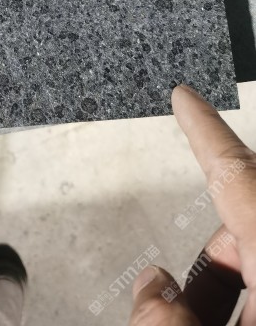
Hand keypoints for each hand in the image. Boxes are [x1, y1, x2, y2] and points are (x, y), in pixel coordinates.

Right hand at [128, 84, 255, 325]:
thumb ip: (165, 320)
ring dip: (213, 300)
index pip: (237, 172)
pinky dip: (238, 312)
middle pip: (243, 235)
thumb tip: (153, 287)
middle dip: (205, 269)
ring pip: (252, 271)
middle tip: (173, 307)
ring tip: (183, 325)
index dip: (205, 131)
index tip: (184, 96)